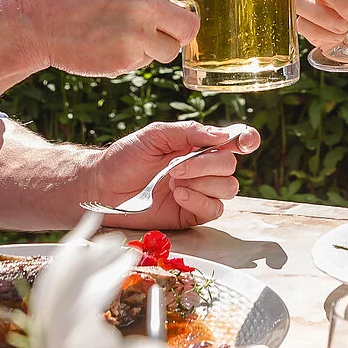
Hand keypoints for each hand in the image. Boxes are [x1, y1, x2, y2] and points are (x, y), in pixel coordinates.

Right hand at [8, 0, 197, 76]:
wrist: (30, 19)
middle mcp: (144, 0)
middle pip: (190, 22)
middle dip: (177, 25)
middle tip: (159, 24)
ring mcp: (136, 33)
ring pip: (171, 49)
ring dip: (155, 45)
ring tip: (128, 35)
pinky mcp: (124, 59)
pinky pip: (144, 62)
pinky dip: (132, 57)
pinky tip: (108, 43)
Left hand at [83, 121, 261, 228]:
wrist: (102, 188)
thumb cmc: (125, 157)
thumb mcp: (155, 135)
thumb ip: (189, 132)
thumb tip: (223, 136)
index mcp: (197, 145)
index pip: (233, 141)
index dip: (246, 140)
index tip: (244, 143)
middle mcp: (203, 169)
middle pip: (231, 167)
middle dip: (208, 165)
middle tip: (176, 167)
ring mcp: (199, 192)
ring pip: (228, 189)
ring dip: (203, 183)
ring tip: (173, 181)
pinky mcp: (191, 214)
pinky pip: (214, 209)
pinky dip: (200, 201)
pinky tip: (178, 195)